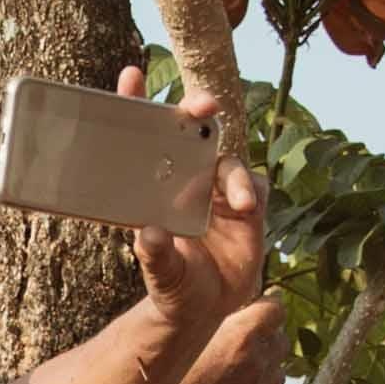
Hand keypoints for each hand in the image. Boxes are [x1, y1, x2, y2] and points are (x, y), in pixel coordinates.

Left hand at [117, 64, 272, 362]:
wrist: (206, 309)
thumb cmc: (174, 285)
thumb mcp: (162, 273)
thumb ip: (156, 255)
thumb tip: (150, 235)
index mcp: (153, 184)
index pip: (144, 135)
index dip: (137, 102)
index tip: (131, 74)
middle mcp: (185, 178)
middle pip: (193, 132)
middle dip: (199, 111)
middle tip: (203, 106)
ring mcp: (217, 188)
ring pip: (227, 160)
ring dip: (233, 175)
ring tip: (238, 203)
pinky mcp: (247, 204)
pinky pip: (253, 187)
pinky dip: (250, 193)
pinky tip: (246, 210)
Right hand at [152, 295, 288, 383]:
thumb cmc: (158, 383)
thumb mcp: (181, 339)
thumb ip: (205, 319)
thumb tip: (214, 306)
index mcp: (241, 335)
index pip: (276, 309)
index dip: (266, 307)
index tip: (253, 310)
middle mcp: (257, 361)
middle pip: (281, 340)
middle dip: (266, 339)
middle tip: (240, 344)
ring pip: (279, 373)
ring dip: (266, 370)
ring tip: (239, 374)